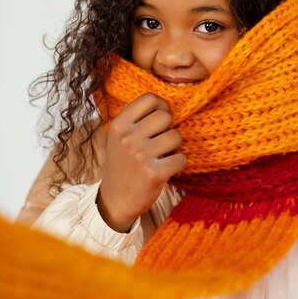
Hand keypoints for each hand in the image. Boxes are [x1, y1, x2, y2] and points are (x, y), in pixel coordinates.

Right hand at [97, 93, 185, 231]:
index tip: (160, 120)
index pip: (150, 99)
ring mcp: (140, 156)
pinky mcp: (154, 173)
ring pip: (176, 136)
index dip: (161, 107)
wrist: (116, 199)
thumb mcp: (119, 137)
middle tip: (160, 143)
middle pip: (166, 116)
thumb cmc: (123, 164)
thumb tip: (166, 105)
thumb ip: (137, 119)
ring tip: (162, 156)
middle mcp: (128, 138)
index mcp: (119, 125)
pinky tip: (167, 169)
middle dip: (168, 129)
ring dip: (174, 147)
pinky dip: (178, 164)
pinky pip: (181, 158)